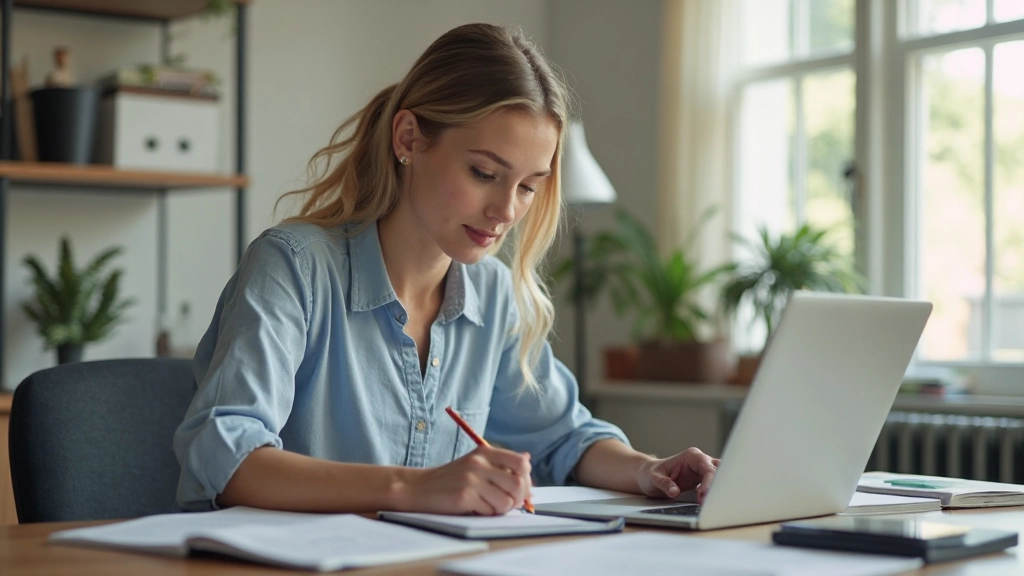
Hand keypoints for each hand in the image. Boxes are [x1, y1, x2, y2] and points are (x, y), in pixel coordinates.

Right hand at [404, 446, 531, 514]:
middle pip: (518, 484)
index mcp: (485, 452)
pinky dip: (485, 514)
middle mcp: (479, 463)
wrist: (418, 488)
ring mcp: (471, 479)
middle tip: (507, 503)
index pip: (521, 463)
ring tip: (487, 506)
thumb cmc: (451, 480)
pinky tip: (473, 508)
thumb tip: (528, 460)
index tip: (519, 490)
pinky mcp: (464, 496)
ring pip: (507, 501)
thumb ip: (500, 464)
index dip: (526, 479)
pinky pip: (490, 511)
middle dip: (517, 499)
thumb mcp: (475, 464)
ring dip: (501, 509)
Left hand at [637, 447, 718, 503]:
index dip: (709, 482)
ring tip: (711, 505)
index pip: (707, 468)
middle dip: (718, 487)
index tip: (704, 496)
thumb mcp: (653, 478)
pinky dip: (716, 495)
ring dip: (718, 491)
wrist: (648, 477)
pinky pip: (716, 486)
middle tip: (712, 503)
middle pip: (718, 472)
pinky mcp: (704, 481)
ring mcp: (704, 471)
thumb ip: (664, 483)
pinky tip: (710, 505)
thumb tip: (674, 491)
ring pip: (721, 478)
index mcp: (691, 456)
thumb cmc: (651, 474)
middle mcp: (701, 461)